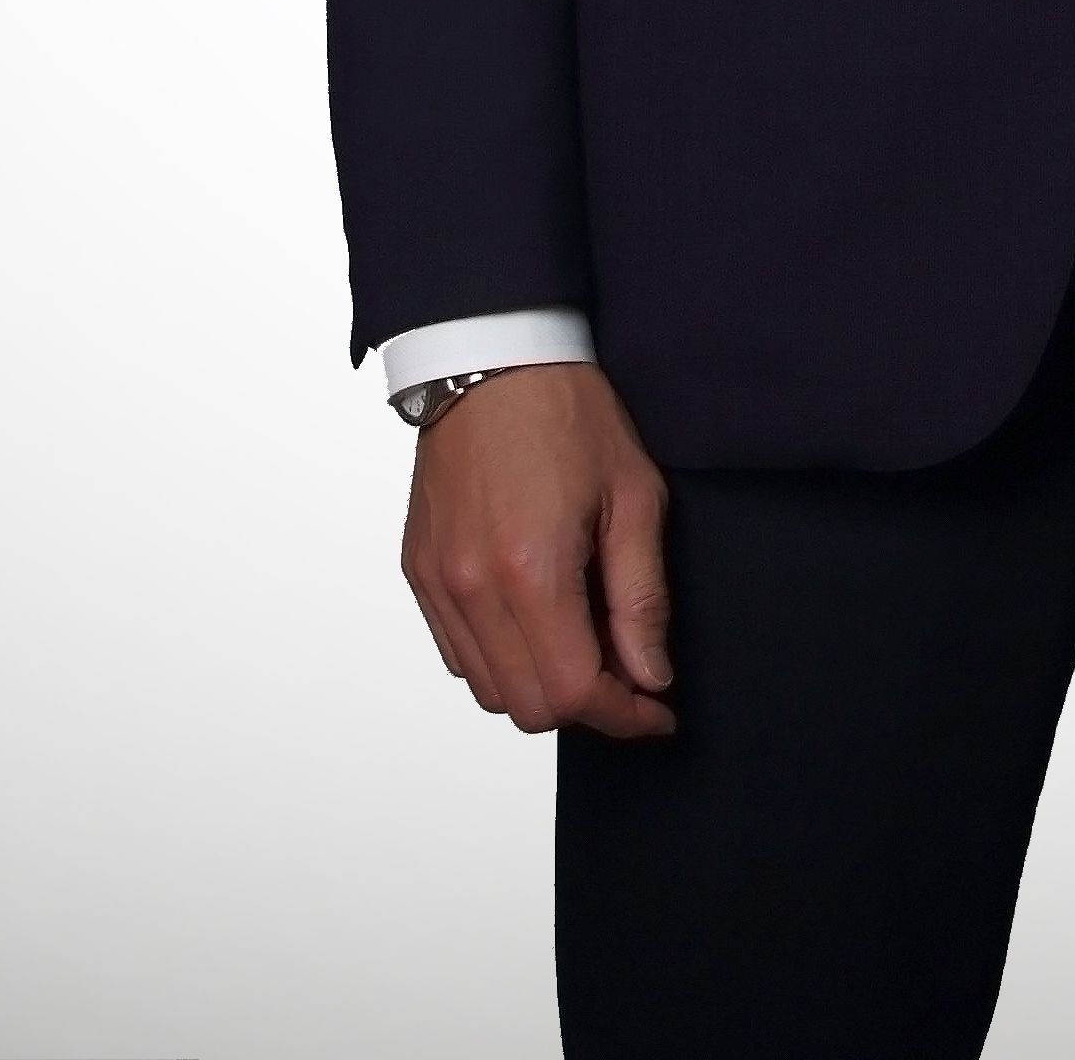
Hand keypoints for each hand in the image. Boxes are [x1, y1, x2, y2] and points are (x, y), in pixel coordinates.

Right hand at [399, 360, 676, 740]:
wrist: (492, 358)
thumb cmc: (567, 414)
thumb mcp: (634, 497)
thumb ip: (641, 598)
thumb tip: (650, 675)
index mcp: (530, 571)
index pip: (572, 693)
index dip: (623, 715)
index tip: (656, 710)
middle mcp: (471, 586)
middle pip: (526, 708)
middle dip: (584, 705)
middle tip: (625, 672)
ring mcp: (436, 581)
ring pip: (486, 689)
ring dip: (538, 684)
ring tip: (580, 638)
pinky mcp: (418, 570)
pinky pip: (456, 653)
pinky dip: (498, 658)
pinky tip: (534, 618)